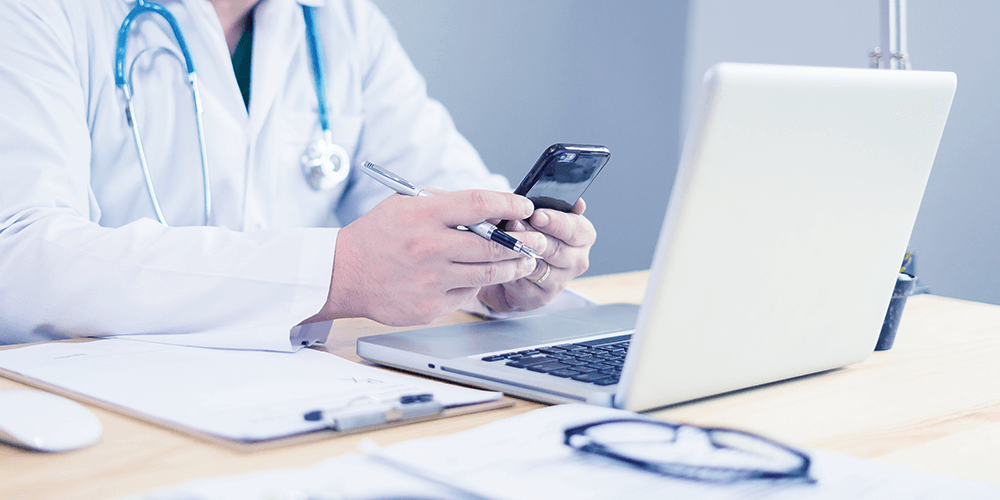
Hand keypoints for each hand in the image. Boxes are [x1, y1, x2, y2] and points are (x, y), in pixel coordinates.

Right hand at [310, 190, 545, 325]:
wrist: (342, 274)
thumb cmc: (377, 235)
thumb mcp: (404, 204)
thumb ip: (444, 202)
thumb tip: (489, 206)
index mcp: (423, 215)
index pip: (479, 204)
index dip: (509, 204)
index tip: (525, 206)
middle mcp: (429, 247)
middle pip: (492, 245)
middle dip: (522, 243)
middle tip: (537, 240)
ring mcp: (430, 281)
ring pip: (488, 274)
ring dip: (511, 267)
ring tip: (524, 261)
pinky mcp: (430, 307)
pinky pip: (466, 295)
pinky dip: (474, 286)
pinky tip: (473, 278)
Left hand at [477, 199, 595, 311]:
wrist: (519, 263)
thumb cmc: (534, 232)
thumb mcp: (544, 214)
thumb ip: (556, 206)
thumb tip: (579, 203)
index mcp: (583, 236)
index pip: (576, 229)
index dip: (556, 222)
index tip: (537, 215)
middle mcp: (578, 260)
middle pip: (557, 249)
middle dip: (531, 236)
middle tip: (513, 224)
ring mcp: (561, 281)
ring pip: (539, 267)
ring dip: (518, 253)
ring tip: (502, 240)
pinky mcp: (542, 297)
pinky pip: (524, 282)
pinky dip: (511, 270)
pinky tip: (500, 260)